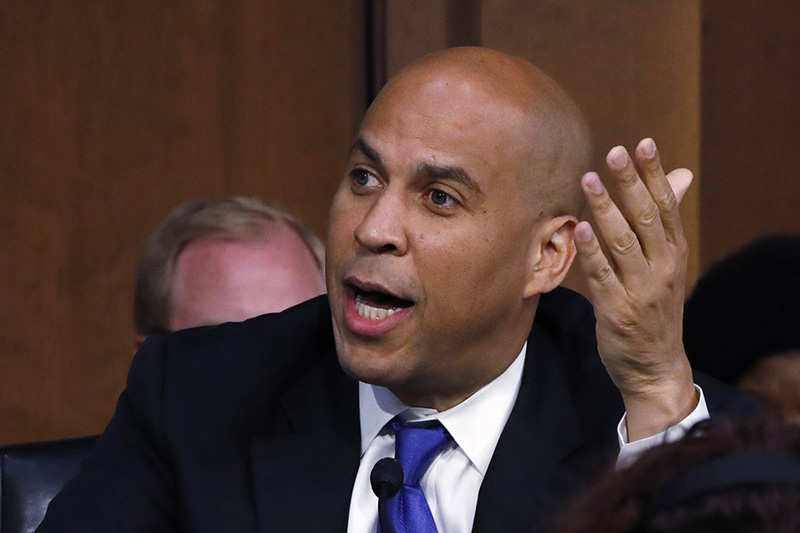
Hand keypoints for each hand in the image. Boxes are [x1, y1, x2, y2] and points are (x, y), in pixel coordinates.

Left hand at [574, 138, 696, 440]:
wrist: (655, 366)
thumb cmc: (656, 307)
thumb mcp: (669, 262)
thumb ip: (666, 219)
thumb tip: (680, 174)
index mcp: (674, 252)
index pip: (665, 205)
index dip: (654, 174)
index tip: (643, 144)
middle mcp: (662, 267)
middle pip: (645, 217)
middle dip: (630, 183)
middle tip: (614, 152)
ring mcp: (640, 289)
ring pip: (622, 242)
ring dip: (606, 209)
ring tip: (589, 179)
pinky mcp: (616, 310)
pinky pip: (602, 275)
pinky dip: (592, 252)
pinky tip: (580, 228)